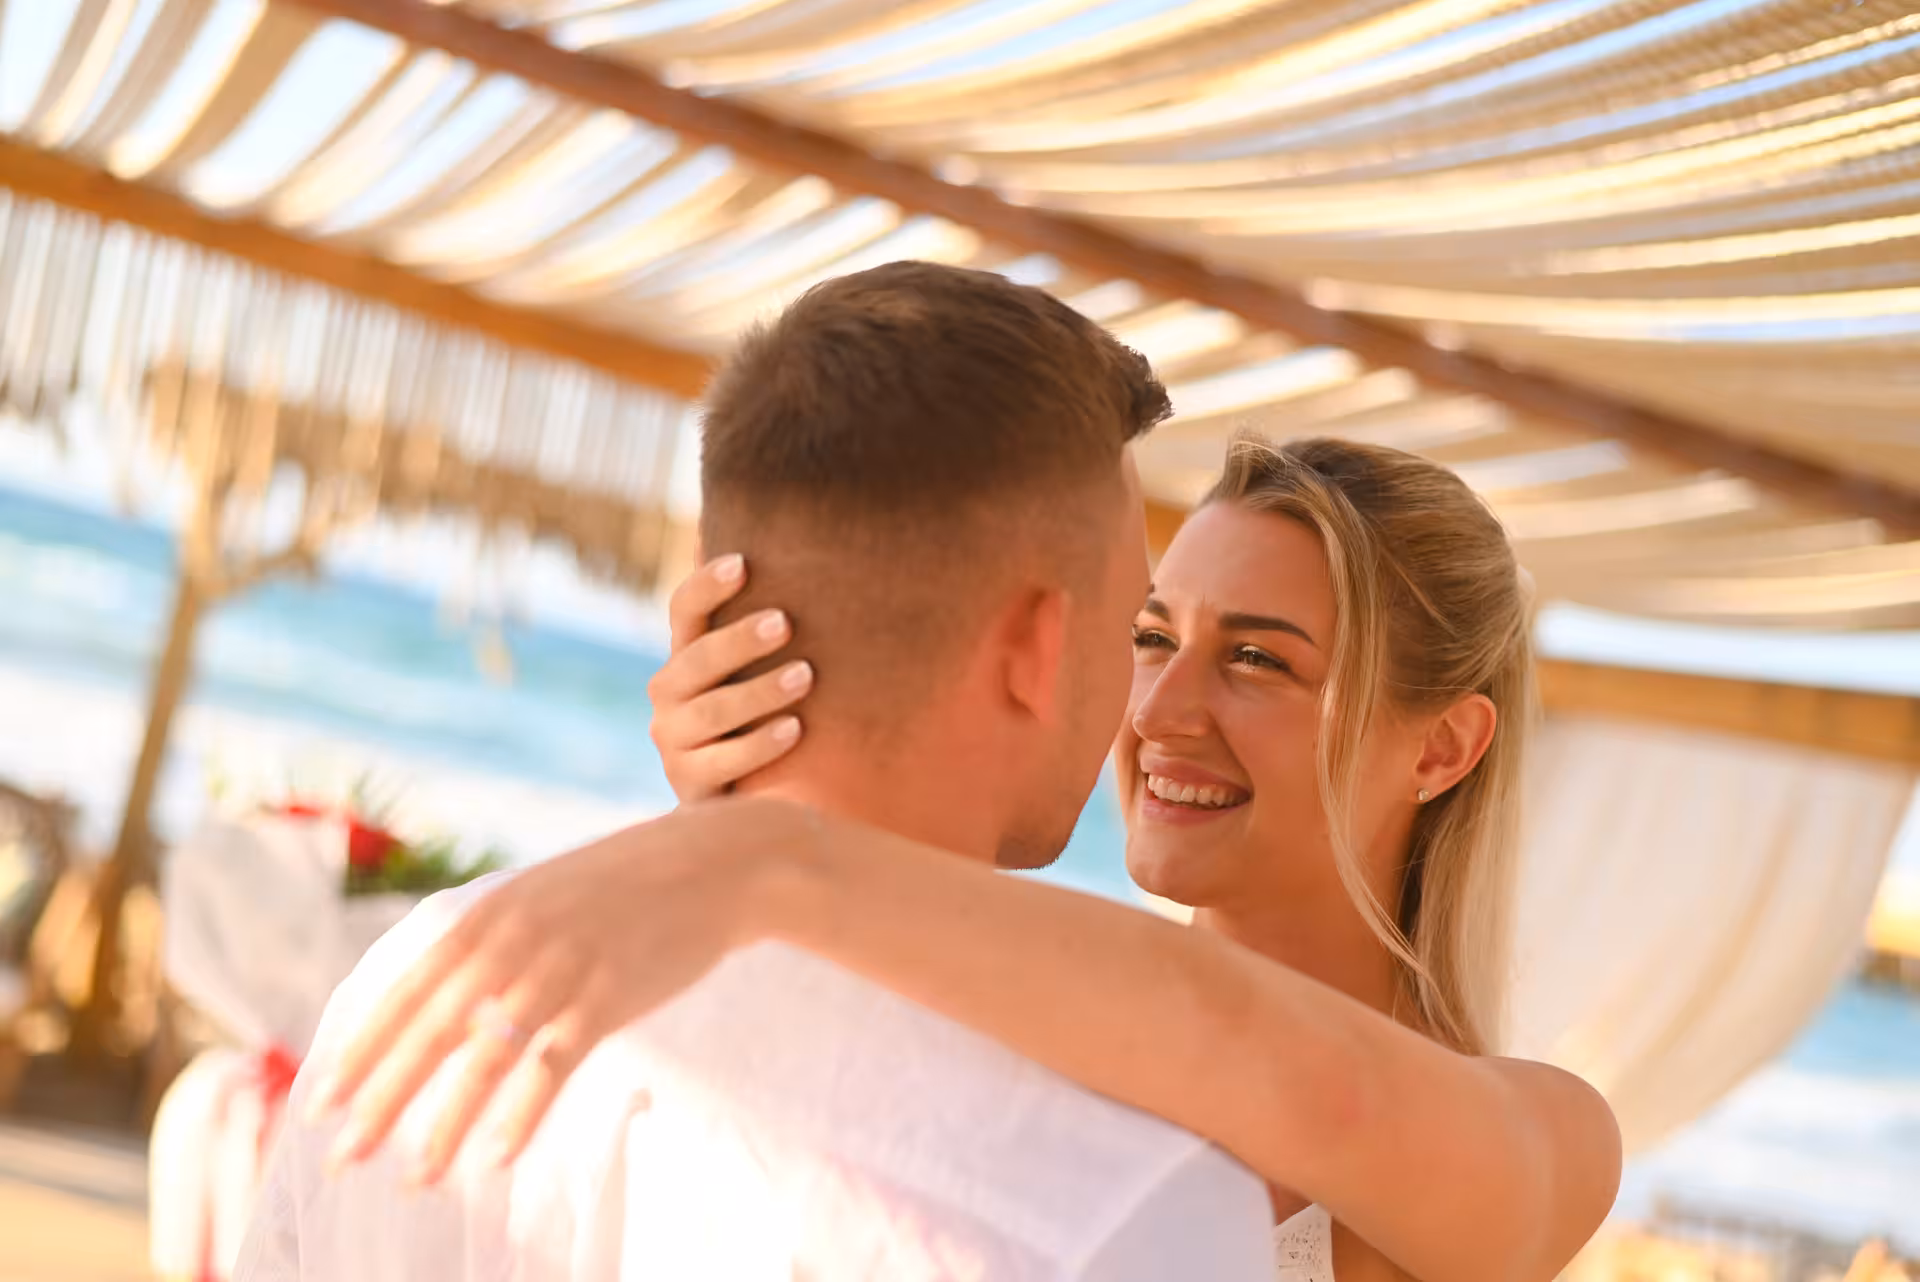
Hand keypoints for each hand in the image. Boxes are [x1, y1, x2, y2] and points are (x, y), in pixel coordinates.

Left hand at [307, 798, 814, 1184]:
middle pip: (431, 1032)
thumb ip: (491, 938)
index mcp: (488, 914)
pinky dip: (521, 1113)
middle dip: (381, 1098)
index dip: (361, 1050)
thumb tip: (440, 997)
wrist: (713, 864)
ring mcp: (562, 967)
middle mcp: (514, 939)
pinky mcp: (610, 995)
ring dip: (445, 1123)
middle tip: (342, 1155)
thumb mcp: (541, 896)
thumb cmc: (624, 886)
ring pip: (486, 1057)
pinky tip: (496, 1157)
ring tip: (415, 1177)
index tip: (321, 1101)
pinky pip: (553, 1064)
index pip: (405, 992)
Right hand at [649, 555, 809, 800]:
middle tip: (786, 622)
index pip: (685, 610)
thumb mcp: (753, 668)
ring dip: (760, 691)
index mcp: (685, 655)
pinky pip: (723, 761)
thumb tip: (763, 546)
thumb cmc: (755, 715)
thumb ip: (761, 618)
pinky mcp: (687, 783)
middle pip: (697, 658)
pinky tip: (796, 729)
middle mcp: (669, 693)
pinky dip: (760, 744)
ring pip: (712, 710)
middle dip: (741, 639)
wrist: (734, 798)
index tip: (743, 562)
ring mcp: (672, 740)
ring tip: (807, 675)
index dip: (708, 584)